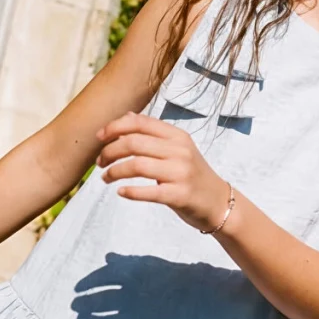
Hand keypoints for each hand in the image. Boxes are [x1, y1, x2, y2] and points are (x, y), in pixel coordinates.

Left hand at [96, 112, 231, 232]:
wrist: (219, 202)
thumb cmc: (192, 175)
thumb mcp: (178, 149)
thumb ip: (153, 134)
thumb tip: (127, 116)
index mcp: (177, 136)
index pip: (140, 122)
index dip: (114, 127)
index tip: (99, 137)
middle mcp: (180, 151)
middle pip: (134, 143)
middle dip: (110, 151)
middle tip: (100, 162)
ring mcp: (181, 173)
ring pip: (137, 165)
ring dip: (114, 171)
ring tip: (105, 177)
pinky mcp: (179, 195)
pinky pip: (149, 192)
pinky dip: (130, 191)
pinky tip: (120, 191)